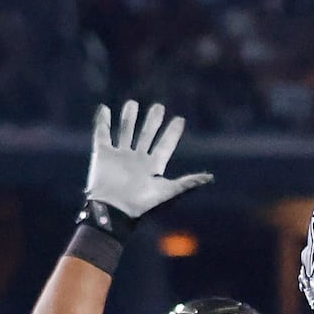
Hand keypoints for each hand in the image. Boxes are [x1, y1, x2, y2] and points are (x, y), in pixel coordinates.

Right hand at [84, 99, 212, 225]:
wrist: (114, 210)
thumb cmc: (142, 204)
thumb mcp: (168, 192)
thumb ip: (187, 183)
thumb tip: (210, 178)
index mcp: (153, 167)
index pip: (165, 145)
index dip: (172, 133)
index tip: (180, 119)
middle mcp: (137, 159)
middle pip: (146, 135)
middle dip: (152, 121)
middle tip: (159, 106)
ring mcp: (120, 155)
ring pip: (126, 131)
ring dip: (129, 118)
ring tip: (132, 103)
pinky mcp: (103, 154)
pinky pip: (102, 134)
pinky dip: (103, 121)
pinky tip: (105, 109)